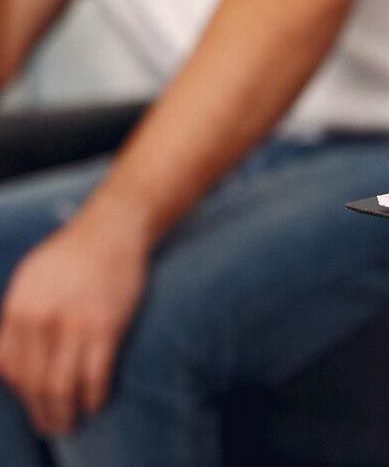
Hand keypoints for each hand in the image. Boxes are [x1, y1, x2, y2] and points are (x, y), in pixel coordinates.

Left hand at [0, 209, 149, 434]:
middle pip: (33, 383)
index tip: (31, 404)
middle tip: (51, 426)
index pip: (9, 368)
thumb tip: (11, 357)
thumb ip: (18, 316)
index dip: (19, 393)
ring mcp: (74, 324)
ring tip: (69, 423)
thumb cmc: (73, 254)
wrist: (113, 229)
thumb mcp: (29, 280)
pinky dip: (93, 396)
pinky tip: (95, 403)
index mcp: (17, 308)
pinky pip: (95, 374)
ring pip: (61, 385)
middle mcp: (40, 319)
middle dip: (41, 411)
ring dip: (64, 412)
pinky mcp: (106, 326)